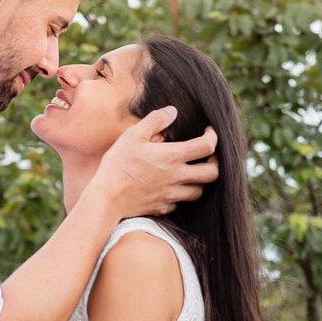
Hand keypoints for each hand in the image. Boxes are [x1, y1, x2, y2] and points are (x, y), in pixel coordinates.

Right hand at [90, 106, 217, 219]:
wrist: (107, 198)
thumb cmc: (118, 164)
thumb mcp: (133, 135)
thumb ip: (155, 121)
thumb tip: (172, 112)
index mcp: (172, 157)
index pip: (207, 146)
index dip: (213, 137)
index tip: (208, 132)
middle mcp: (176, 177)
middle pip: (212, 174)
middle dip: (214, 163)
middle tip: (207, 156)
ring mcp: (171, 195)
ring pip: (199, 191)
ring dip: (200, 181)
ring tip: (191, 172)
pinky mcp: (163, 208)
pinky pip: (180, 203)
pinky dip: (181, 194)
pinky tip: (172, 186)